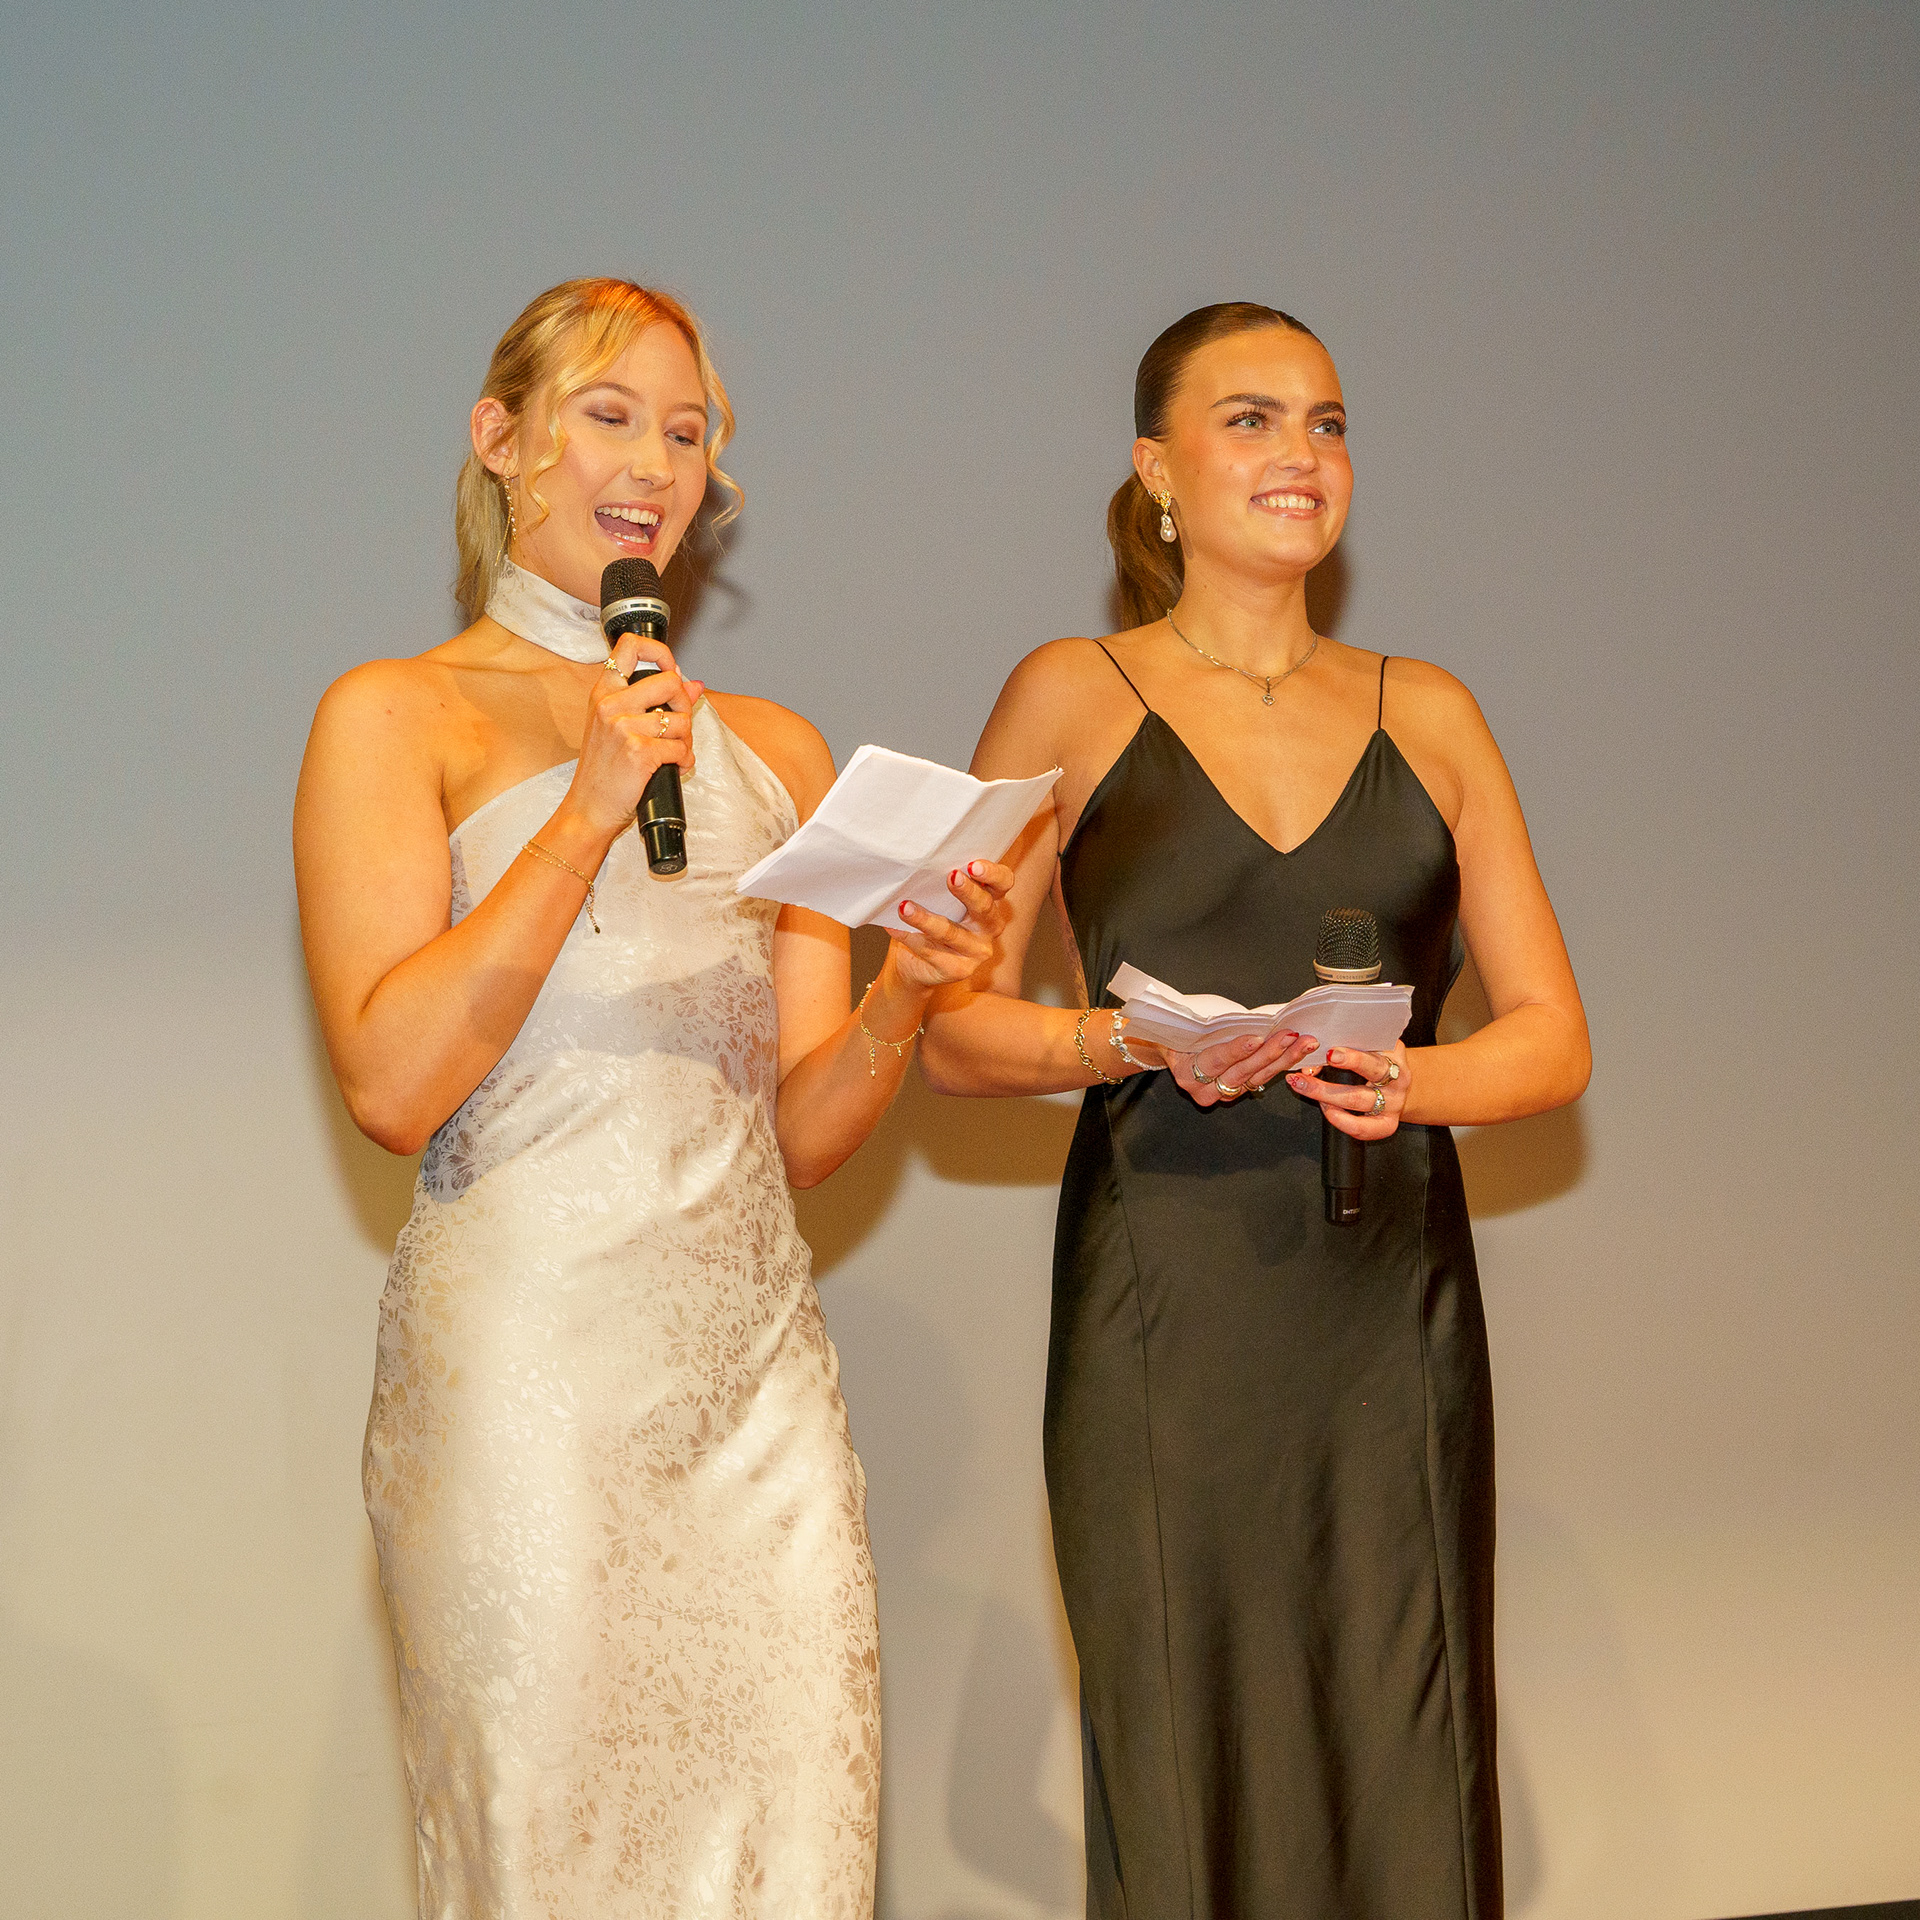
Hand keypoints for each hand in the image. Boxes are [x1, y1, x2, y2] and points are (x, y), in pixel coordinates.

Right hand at [561, 631, 704, 841]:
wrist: (589, 808)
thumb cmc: (604, 770)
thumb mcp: (619, 727)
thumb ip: (654, 701)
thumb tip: (694, 684)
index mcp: (604, 692)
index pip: (630, 645)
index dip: (661, 652)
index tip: (671, 670)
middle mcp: (611, 704)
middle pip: (671, 681)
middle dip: (684, 706)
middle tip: (676, 726)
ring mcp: (624, 727)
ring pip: (681, 719)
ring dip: (686, 740)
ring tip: (672, 752)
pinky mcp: (639, 752)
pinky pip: (681, 748)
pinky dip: (684, 761)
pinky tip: (672, 768)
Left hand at [887, 860, 1014, 992]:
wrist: (915, 963)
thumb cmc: (930, 921)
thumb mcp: (939, 899)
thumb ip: (939, 883)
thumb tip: (916, 865)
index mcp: (990, 901)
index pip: (1003, 883)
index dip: (993, 873)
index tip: (974, 865)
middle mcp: (990, 926)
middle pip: (985, 907)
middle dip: (968, 891)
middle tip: (951, 877)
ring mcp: (977, 951)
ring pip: (952, 932)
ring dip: (926, 919)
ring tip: (905, 907)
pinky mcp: (959, 969)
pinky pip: (931, 951)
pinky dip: (909, 937)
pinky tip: (893, 928)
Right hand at [1166, 1027, 1319, 1107]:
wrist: (1171, 1047)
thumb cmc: (1182, 1030)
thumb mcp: (1193, 1024)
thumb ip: (1217, 1026)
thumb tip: (1252, 1016)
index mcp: (1186, 1073)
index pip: (1215, 1060)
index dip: (1237, 1050)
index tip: (1257, 1038)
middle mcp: (1202, 1090)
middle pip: (1240, 1073)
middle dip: (1269, 1053)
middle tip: (1291, 1037)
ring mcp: (1219, 1095)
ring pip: (1255, 1079)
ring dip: (1282, 1060)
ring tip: (1303, 1043)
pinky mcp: (1234, 1093)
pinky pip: (1259, 1080)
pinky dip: (1278, 1065)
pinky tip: (1296, 1052)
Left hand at [1288, 1043, 1410, 1137]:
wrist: (1399, 1079)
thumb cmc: (1377, 1057)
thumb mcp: (1368, 1046)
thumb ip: (1345, 1048)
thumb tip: (1313, 1060)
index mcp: (1393, 1057)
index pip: (1372, 1060)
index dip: (1351, 1059)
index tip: (1329, 1055)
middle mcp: (1397, 1081)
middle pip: (1361, 1086)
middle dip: (1326, 1087)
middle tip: (1302, 1081)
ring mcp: (1393, 1105)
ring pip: (1357, 1104)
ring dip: (1326, 1098)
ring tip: (1305, 1089)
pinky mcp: (1388, 1124)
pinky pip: (1363, 1129)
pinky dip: (1341, 1121)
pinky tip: (1327, 1110)